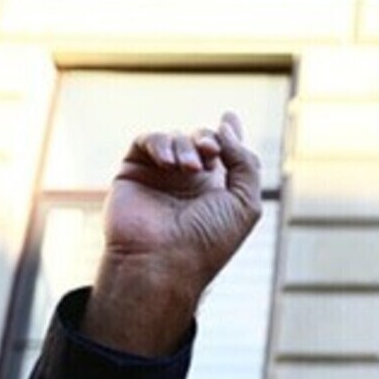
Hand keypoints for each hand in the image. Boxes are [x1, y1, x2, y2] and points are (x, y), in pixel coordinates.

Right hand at [81, 112, 261, 355]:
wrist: (164, 261)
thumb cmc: (209, 239)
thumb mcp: (246, 203)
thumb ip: (245, 162)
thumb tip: (227, 125)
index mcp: (216, 190)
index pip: (223, 153)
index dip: (227, 134)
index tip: (228, 117)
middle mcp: (188, 182)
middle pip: (200, 139)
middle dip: (208, 139)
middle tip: (210, 152)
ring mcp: (160, 177)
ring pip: (175, 138)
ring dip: (186, 145)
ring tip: (190, 168)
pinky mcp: (132, 173)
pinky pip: (146, 141)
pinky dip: (160, 143)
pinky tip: (169, 163)